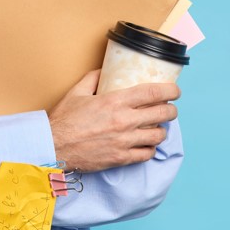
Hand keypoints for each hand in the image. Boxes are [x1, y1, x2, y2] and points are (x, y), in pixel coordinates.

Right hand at [47, 70, 179, 172]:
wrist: (54, 146)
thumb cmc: (64, 120)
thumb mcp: (76, 92)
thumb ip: (93, 78)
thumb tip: (104, 71)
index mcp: (115, 101)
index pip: (153, 93)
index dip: (170, 90)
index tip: (175, 90)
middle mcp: (124, 121)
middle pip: (162, 114)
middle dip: (171, 110)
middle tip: (170, 108)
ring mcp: (124, 141)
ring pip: (158, 135)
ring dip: (161, 130)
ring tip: (157, 126)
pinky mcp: (121, 158)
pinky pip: (147, 154)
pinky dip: (150, 148)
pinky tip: (146, 144)